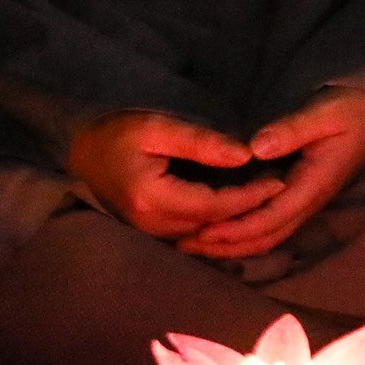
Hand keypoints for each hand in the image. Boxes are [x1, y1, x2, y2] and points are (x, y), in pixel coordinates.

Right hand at [67, 110, 283, 239]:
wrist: (80, 151)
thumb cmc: (118, 133)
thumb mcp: (159, 127)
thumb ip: (202, 143)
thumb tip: (246, 155)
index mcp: (152, 198)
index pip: (214, 206)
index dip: (249, 196)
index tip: (280, 181)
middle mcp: (151, 225)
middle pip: (213, 226)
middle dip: (250, 212)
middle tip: (284, 192)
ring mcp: (149, 233)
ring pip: (205, 236)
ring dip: (237, 222)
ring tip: (269, 201)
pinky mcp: (151, 233)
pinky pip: (194, 235)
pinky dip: (220, 226)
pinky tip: (242, 210)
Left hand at [173, 87, 364, 260]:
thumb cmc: (362, 104)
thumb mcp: (328, 111)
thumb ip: (292, 129)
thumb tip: (254, 149)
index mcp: (315, 183)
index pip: (270, 218)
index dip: (234, 229)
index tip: (199, 231)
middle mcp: (312, 197)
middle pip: (266, 237)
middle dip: (226, 246)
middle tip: (183, 246)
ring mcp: (312, 195)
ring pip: (270, 232)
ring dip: (234, 242)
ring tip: (196, 242)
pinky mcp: (309, 187)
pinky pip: (275, 219)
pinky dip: (248, 228)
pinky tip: (225, 223)